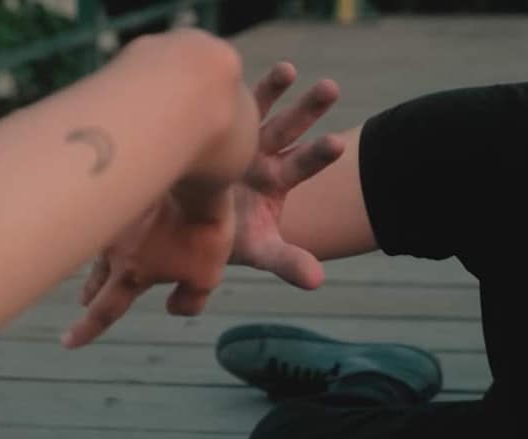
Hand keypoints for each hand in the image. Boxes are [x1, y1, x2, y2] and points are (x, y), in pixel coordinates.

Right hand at [63, 188, 234, 348]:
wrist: (193, 177)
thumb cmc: (202, 230)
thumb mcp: (207, 277)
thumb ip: (189, 302)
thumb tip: (172, 309)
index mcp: (131, 275)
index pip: (104, 311)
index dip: (86, 330)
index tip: (68, 342)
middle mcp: (113, 250)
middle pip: (94, 280)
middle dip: (89, 294)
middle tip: (83, 302)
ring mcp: (113, 221)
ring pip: (99, 249)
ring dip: (97, 263)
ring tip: (97, 269)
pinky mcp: (120, 197)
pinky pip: (108, 219)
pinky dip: (109, 228)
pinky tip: (117, 224)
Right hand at [229, 62, 344, 289]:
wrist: (190, 224)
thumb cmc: (226, 238)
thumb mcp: (258, 251)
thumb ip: (289, 262)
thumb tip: (319, 282)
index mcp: (277, 181)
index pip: (302, 165)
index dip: (318, 155)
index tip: (338, 142)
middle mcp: (264, 155)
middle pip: (290, 129)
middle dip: (309, 108)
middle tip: (331, 87)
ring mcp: (241, 139)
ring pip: (262, 109)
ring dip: (274, 86)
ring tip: (289, 68)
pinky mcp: (217, 129)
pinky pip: (226, 104)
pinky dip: (230, 88)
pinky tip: (228, 66)